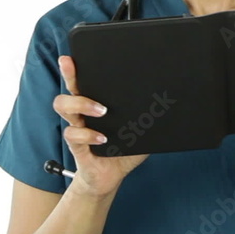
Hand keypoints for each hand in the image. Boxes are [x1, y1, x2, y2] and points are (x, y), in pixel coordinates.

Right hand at [52, 55, 149, 197]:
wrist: (110, 177)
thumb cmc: (123, 149)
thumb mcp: (141, 130)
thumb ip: (150, 116)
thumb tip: (171, 101)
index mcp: (94, 104)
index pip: (82, 81)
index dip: (74, 68)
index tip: (73, 56)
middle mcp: (81, 113)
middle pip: (68, 89)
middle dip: (69, 75)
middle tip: (74, 68)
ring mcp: (77, 128)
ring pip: (63, 107)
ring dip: (81, 104)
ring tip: (102, 110)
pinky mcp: (77, 147)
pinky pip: (73, 135)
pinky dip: (88, 135)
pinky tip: (102, 138)